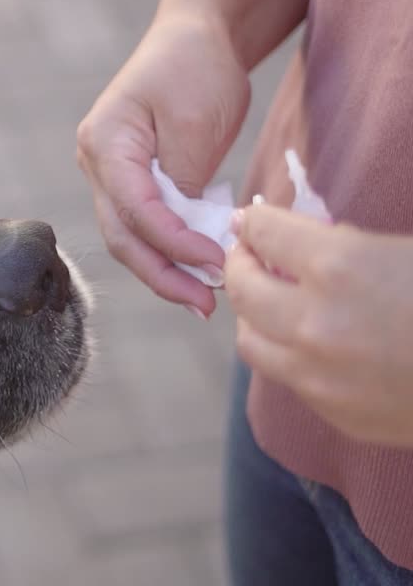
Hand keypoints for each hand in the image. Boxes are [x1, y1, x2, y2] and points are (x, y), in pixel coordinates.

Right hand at [76, 14, 249, 315]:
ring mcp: (108, 174)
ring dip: (166, 270)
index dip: (173, 243)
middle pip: (121, 235)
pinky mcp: (130, 181)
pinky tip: (199, 270)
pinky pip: (144, 226)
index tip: (217, 261)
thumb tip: (185, 232)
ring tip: (206, 298)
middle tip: (206, 304)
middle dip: (163, 274)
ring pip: (129, 237)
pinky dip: (170, 250)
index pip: (133, 209)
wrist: (195, 35)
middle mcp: (95, 162)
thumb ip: (184, 177)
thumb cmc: (195, 66)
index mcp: (104, 142)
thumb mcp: (198, 119)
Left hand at [226, 204, 412, 446]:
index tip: (250, 221)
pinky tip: (307, 341)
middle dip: (241, 265)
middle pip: (243, 288)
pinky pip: (288, 378)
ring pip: (251, 341)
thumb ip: (352, 242)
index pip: (264, 234)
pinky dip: (287, 353)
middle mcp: (316, 323)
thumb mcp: (410, 252)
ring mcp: (321, 376)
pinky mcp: (337, 414)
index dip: (255, 223)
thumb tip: (310, 236)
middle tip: (248, 254)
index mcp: (340, 267)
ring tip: (267, 299)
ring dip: (252, 314)